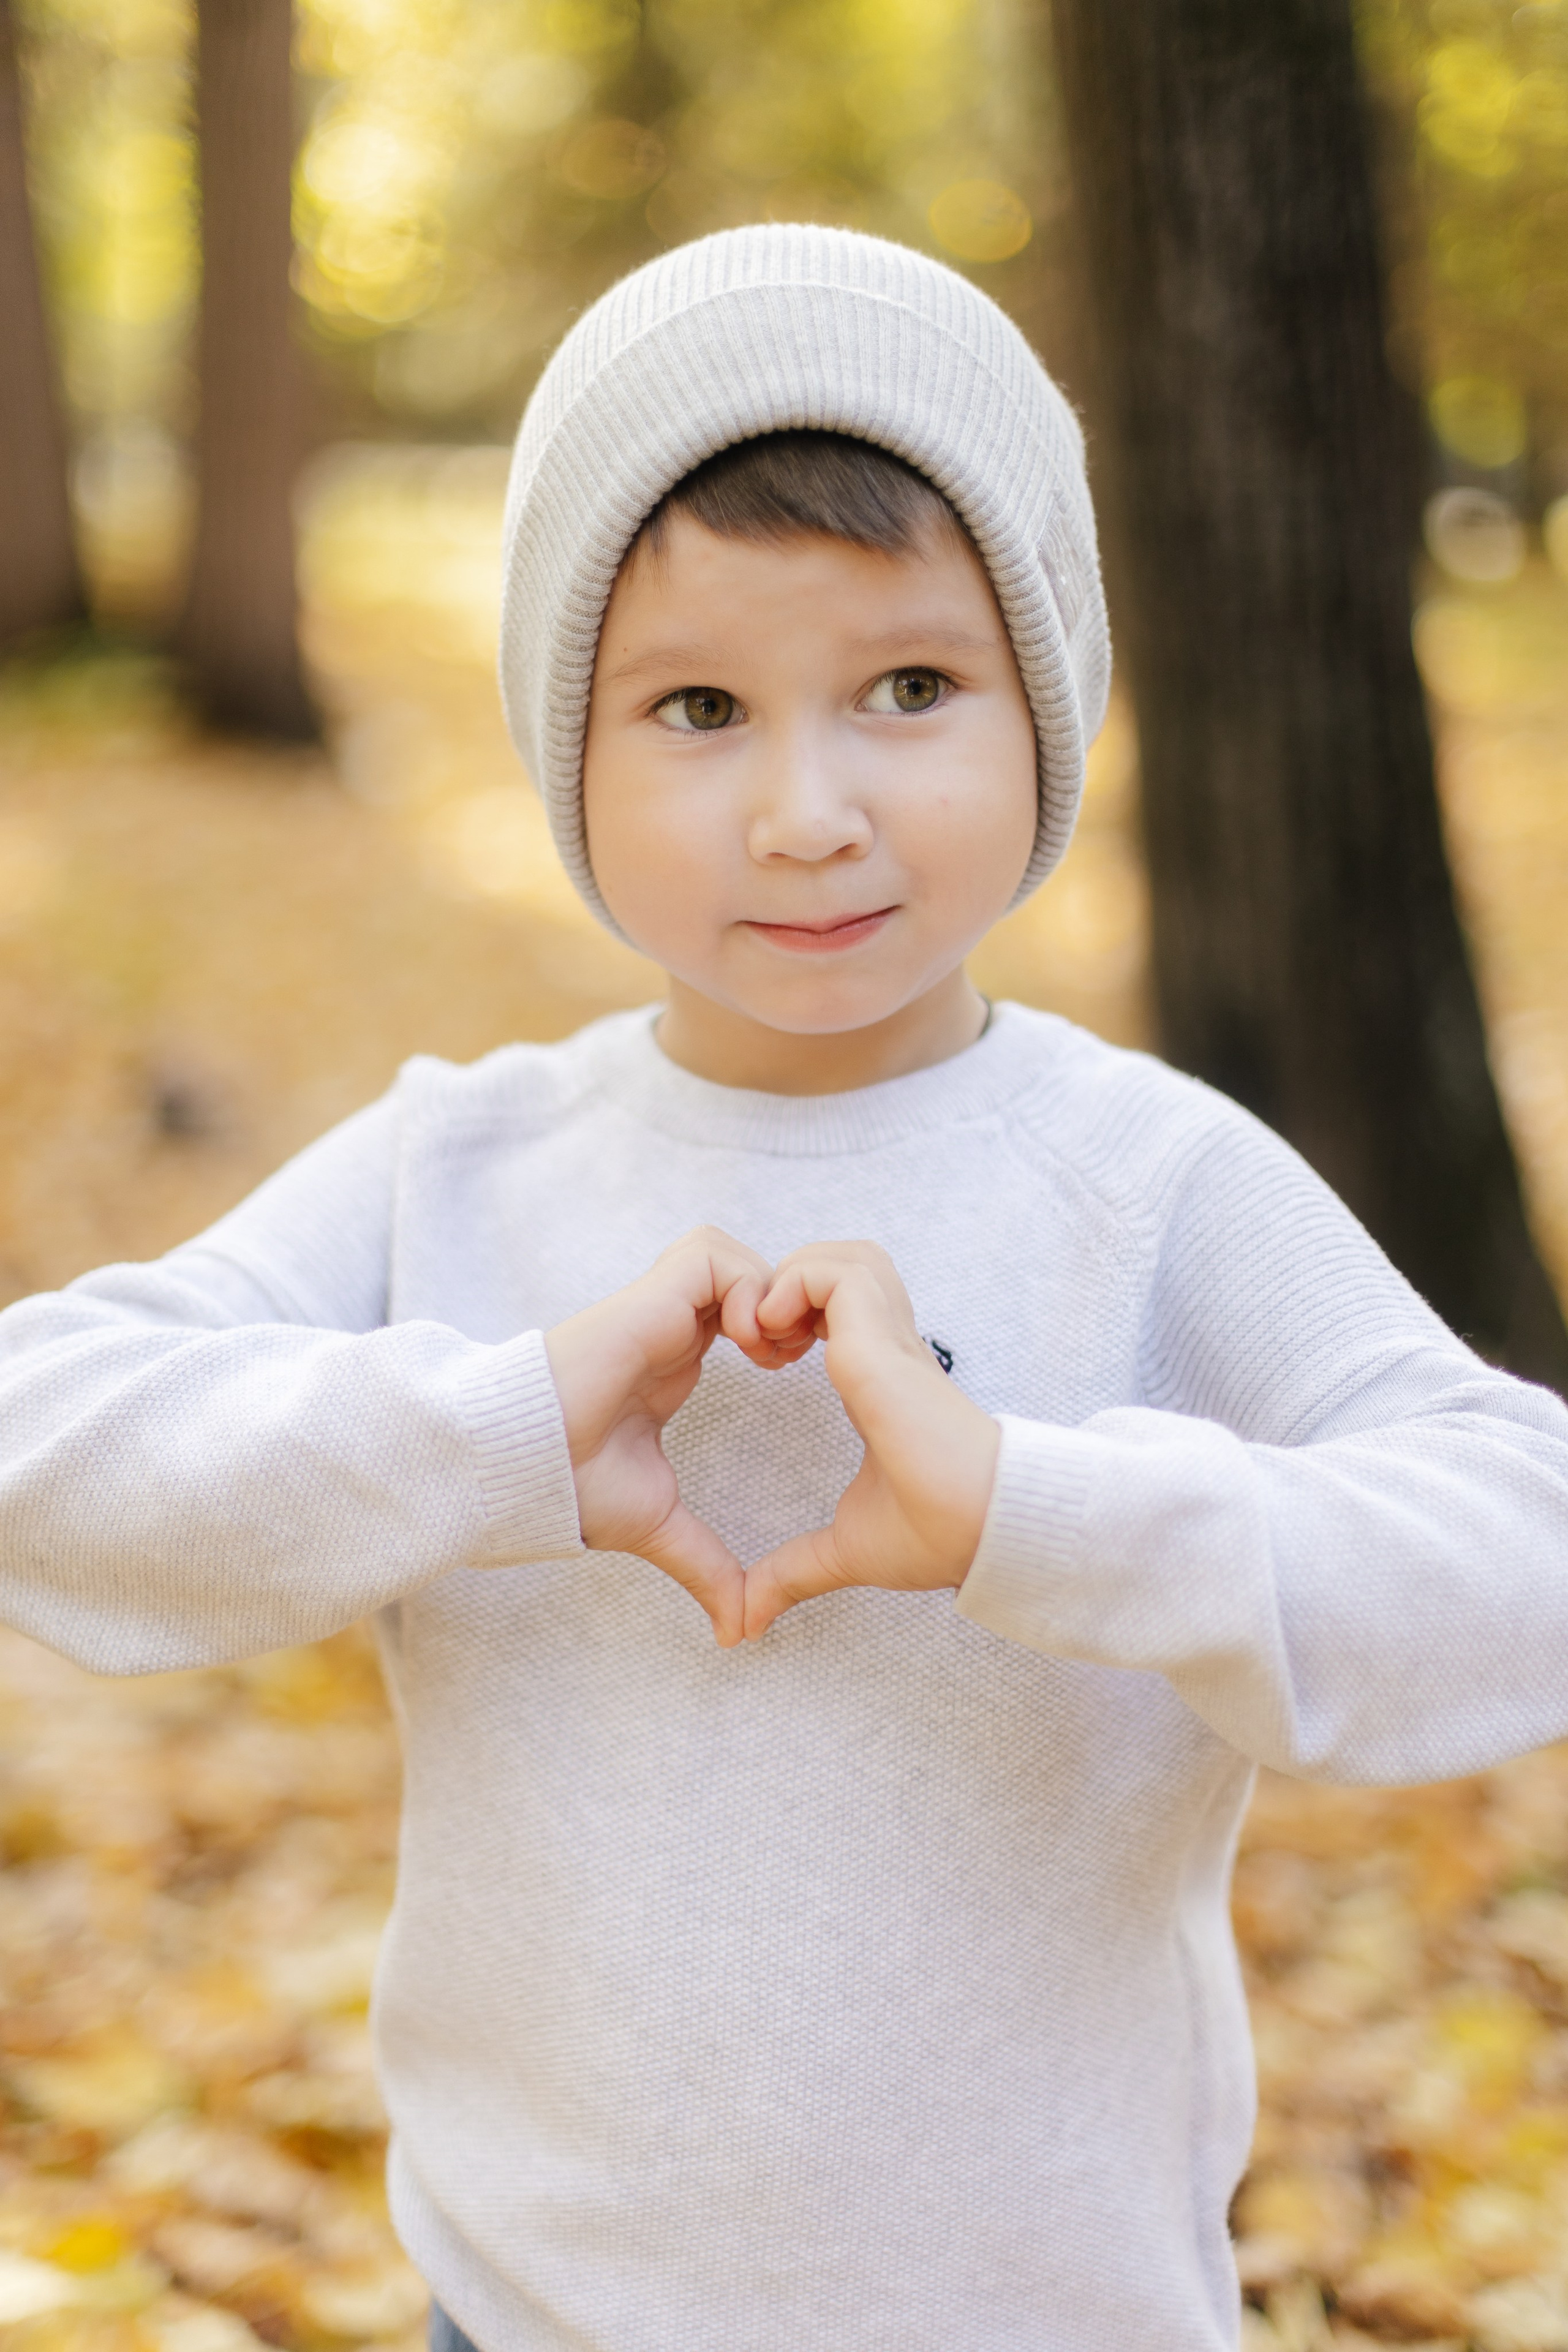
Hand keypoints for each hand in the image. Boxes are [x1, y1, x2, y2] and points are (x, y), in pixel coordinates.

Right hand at [545, 1227, 787, 1646]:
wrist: (519, 1463)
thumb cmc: (570, 1486)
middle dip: (785, 1304)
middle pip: (745, 1275)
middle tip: (799, 1356)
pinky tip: (745, 1339)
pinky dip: (741, 1285)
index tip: (795, 1375)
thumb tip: (739, 1631)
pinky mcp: (648, 1298)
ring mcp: (658, 1309)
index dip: (779, 1332)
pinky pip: (712, 1255)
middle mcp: (670, 1329)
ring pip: (730, 1256)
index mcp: (675, 1363)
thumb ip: (706, 1566)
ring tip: (771, 1351)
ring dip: (765, 1291)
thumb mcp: (658, 1525)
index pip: (741, 1315)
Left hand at [742, 1242, 1000, 1639]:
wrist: (985, 1526)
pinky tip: (780, 1336)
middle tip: (761, 1342)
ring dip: (795, 1279)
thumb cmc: (939, 1533)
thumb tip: (749, 1621)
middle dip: (788, 1285)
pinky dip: (799, 1286)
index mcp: (879, 1382)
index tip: (764, 1363)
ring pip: (843, 1256)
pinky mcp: (884, 1343)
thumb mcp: (846, 1550)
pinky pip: (838, 1273)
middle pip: (840, 1265)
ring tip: (770, 1333)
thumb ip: (795, 1571)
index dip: (793, 1316)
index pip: (838, 1310)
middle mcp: (886, 1351)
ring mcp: (890, 1340)